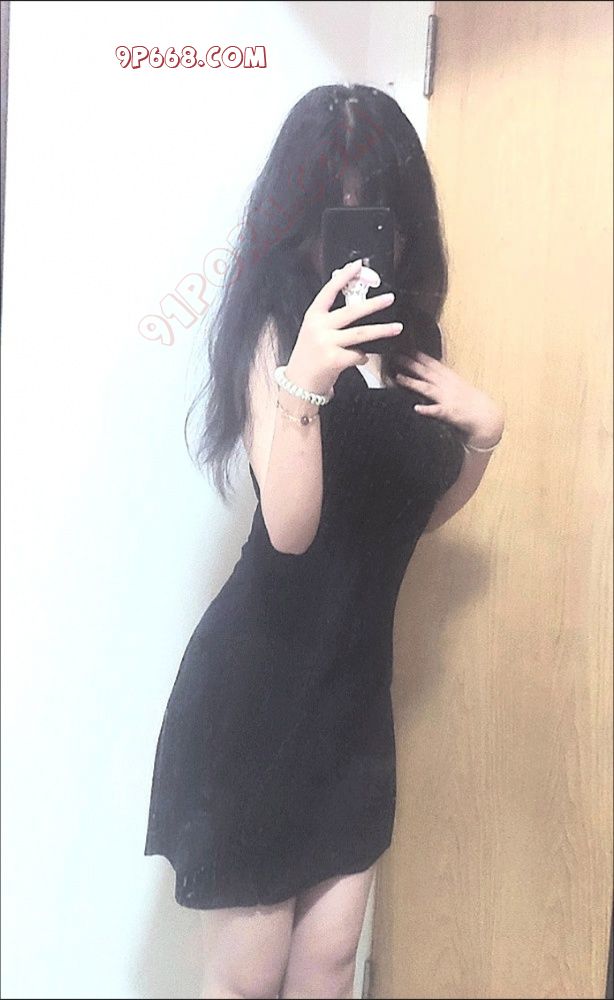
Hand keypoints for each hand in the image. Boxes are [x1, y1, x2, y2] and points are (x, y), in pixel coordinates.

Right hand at [286, 259, 402, 392]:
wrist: (298, 383)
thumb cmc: (309, 356)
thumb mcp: (313, 332)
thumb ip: (330, 320)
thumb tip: (358, 307)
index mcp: (313, 316)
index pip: (329, 291)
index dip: (344, 277)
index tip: (357, 266)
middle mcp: (319, 327)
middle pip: (351, 311)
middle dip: (373, 304)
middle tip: (389, 298)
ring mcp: (326, 343)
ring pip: (361, 333)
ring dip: (382, 330)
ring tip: (397, 327)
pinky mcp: (334, 360)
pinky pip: (358, 355)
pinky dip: (363, 356)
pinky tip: (361, 358)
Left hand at [395, 350, 504, 445]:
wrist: (487, 416)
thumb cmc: (472, 403)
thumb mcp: (459, 386)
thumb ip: (444, 381)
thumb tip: (430, 376)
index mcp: (451, 379)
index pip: (433, 364)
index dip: (420, 356)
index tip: (408, 348)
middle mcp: (448, 386)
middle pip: (427, 372)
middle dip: (412, 364)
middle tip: (398, 357)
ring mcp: (448, 398)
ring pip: (428, 388)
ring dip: (413, 383)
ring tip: (399, 378)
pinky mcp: (450, 412)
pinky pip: (437, 411)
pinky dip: (427, 409)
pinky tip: (417, 408)